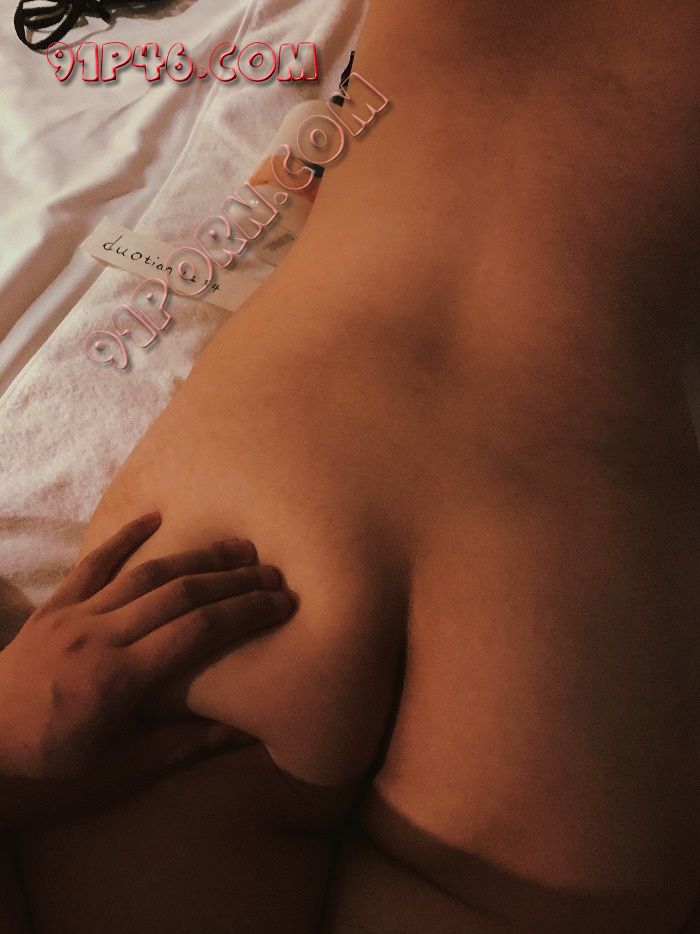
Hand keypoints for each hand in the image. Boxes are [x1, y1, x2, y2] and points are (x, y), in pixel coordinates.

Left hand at [0, 513, 295, 824]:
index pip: (198, 632)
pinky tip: (156, 517)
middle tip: (273, 572)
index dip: (246, 613)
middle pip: (180, 595)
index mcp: (119, 680)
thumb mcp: (117, 769)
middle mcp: (100, 637)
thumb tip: (238, 732)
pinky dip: (125, 537)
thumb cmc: (51, 761)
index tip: (282, 603)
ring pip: (146, 574)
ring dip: (196, 557)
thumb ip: (179, 745)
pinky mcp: (55, 606)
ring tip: (237, 546)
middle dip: (233, 580)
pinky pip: (94, 563)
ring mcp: (75, 615)